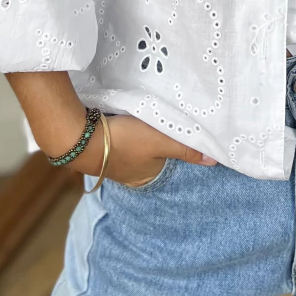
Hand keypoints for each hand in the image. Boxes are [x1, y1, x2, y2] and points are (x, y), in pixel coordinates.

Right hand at [66, 113, 217, 187]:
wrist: (80, 138)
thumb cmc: (124, 141)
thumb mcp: (160, 142)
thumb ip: (186, 149)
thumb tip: (215, 160)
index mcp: (148, 177)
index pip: (170, 160)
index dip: (174, 145)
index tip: (177, 130)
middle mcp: (131, 174)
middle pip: (152, 154)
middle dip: (157, 139)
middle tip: (162, 120)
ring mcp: (114, 162)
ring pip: (136, 146)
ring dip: (140, 134)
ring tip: (144, 118)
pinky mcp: (101, 147)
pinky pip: (120, 139)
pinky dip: (125, 130)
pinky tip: (125, 119)